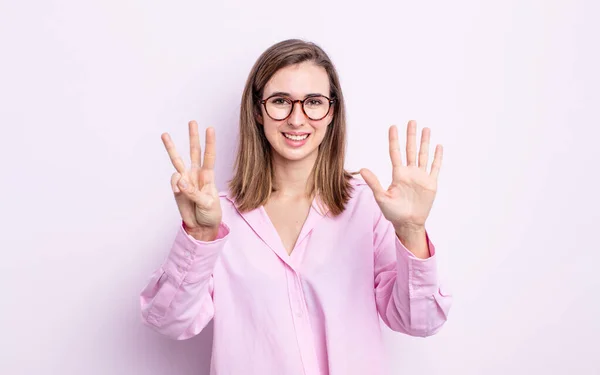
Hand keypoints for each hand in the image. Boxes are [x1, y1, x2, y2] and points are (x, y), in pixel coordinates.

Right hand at [162, 121, 221, 235]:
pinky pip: (173, 181)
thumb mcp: (208, 204)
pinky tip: (179, 192)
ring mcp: (185, 180)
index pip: (209, 156)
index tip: (210, 129)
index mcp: (208, 176)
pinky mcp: (177, 188)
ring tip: (165, 134)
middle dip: (193, 137)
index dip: (210, 143)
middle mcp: (196, 174)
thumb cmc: (210, 214)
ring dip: (172, 147)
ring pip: (177, 160)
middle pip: (194, 152)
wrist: (200, 227)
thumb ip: (194, 192)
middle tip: (192, 122)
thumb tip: (180, 181)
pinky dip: (175, 185)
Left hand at [360, 120, 442, 229]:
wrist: (408, 223)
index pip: (395, 153)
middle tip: (412, 121)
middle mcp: (410, 172)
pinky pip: (435, 168)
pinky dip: (437, 158)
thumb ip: (374, 182)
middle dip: (411, 136)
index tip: (393, 126)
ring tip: (426, 129)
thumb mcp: (381, 197)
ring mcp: (421, 177)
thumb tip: (363, 169)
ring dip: (425, 142)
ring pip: (423, 155)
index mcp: (398, 174)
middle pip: (410, 150)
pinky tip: (438, 146)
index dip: (394, 140)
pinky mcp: (431, 184)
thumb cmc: (393, 212)